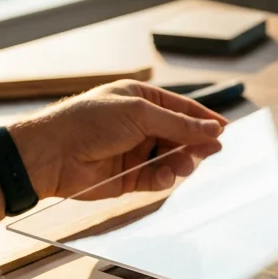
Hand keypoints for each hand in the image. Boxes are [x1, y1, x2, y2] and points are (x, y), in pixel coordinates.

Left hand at [8, 80, 227, 200]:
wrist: (52, 155)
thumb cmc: (88, 122)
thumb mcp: (139, 114)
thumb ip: (179, 125)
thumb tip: (212, 129)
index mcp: (140, 99)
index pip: (182, 109)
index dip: (204, 120)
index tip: (225, 130)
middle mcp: (139, 124)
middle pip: (180, 135)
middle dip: (195, 144)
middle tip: (211, 151)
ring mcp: (135, 151)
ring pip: (172, 159)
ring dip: (180, 162)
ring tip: (183, 165)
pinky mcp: (129, 176)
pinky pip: (156, 178)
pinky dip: (163, 178)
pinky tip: (162, 177)